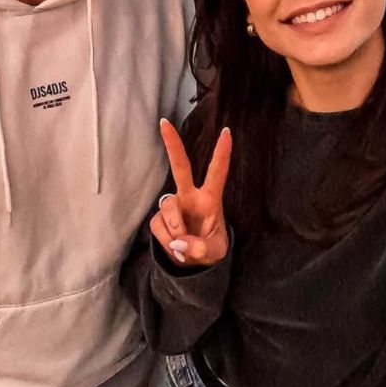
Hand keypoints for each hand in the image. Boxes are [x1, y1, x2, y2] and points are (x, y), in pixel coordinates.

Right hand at [150, 119, 231, 267]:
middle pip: (180, 167)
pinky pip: (158, 226)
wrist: (192, 263)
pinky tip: (175, 248)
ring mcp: (173, 206)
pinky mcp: (159, 219)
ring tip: (183, 246)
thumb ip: (202, 248)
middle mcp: (190, 196)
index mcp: (210, 199)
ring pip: (168, 206)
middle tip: (164, 123)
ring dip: (175, 228)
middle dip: (173, 145)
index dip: (222, 153)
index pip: (217, 172)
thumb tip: (181, 243)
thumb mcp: (214, 253)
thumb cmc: (209, 248)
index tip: (227, 131)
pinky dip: (166, 241)